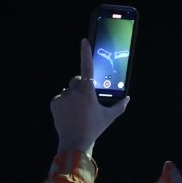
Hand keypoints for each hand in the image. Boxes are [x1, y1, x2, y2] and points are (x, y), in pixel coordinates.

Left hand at [51, 38, 129, 154]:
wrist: (75, 141)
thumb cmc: (94, 128)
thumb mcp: (109, 117)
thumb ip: (119, 106)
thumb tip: (127, 98)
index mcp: (87, 92)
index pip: (87, 68)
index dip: (85, 53)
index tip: (84, 41)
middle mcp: (74, 91)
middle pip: (77, 81)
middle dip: (81, 86)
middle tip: (85, 100)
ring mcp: (62, 97)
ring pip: (69, 90)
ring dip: (73, 95)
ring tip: (77, 110)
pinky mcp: (54, 103)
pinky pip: (60, 98)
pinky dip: (64, 103)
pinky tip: (69, 114)